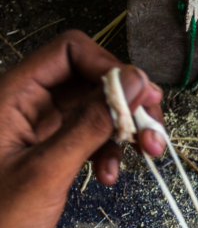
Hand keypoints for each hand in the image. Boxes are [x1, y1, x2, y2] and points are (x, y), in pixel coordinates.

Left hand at [0, 30, 163, 227]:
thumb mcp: (48, 172)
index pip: (69, 51)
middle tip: (153, 130)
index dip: (110, 67)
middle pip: (89, 79)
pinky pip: (90, 137)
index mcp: (10, 97)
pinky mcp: (50, 155)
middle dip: (126, 103)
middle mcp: (25, 107)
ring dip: (124, 130)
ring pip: (95, 110)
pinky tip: (111, 175)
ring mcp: (38, 131)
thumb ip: (91, 124)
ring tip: (144, 156)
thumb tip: (132, 83)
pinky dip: (110, 152)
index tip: (139, 98)